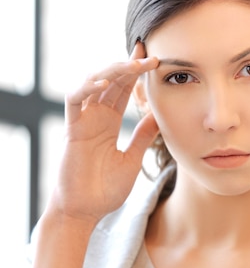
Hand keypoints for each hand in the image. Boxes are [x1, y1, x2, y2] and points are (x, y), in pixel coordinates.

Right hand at [49, 42, 158, 224]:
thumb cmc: (105, 189)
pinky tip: (106, 83)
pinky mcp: (71, 130)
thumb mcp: (132, 158)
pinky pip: (75, 100)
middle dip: (129, 65)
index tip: (154, 59)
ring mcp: (82, 121)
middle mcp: (95, 117)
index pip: (123, 89)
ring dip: (113, 71)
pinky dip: (88, 88)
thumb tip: (159, 115)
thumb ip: (143, 136)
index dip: (136, 73)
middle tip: (149, 55)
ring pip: (93, 83)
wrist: (86, 212)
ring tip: (133, 66)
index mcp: (109, 122)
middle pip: (111, 81)